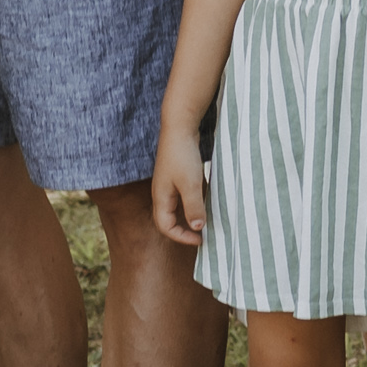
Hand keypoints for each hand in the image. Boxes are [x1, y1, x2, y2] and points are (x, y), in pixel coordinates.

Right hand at [153, 133, 208, 247]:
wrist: (179, 127)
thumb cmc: (182, 155)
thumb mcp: (190, 184)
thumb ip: (193, 207)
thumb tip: (198, 227)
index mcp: (161, 198)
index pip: (165, 227)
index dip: (182, 237)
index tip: (201, 239)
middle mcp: (162, 193)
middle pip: (168, 220)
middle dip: (184, 231)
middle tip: (202, 235)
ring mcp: (168, 184)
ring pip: (176, 209)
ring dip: (189, 218)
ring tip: (206, 222)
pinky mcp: (176, 175)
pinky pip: (182, 197)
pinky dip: (192, 204)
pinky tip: (205, 202)